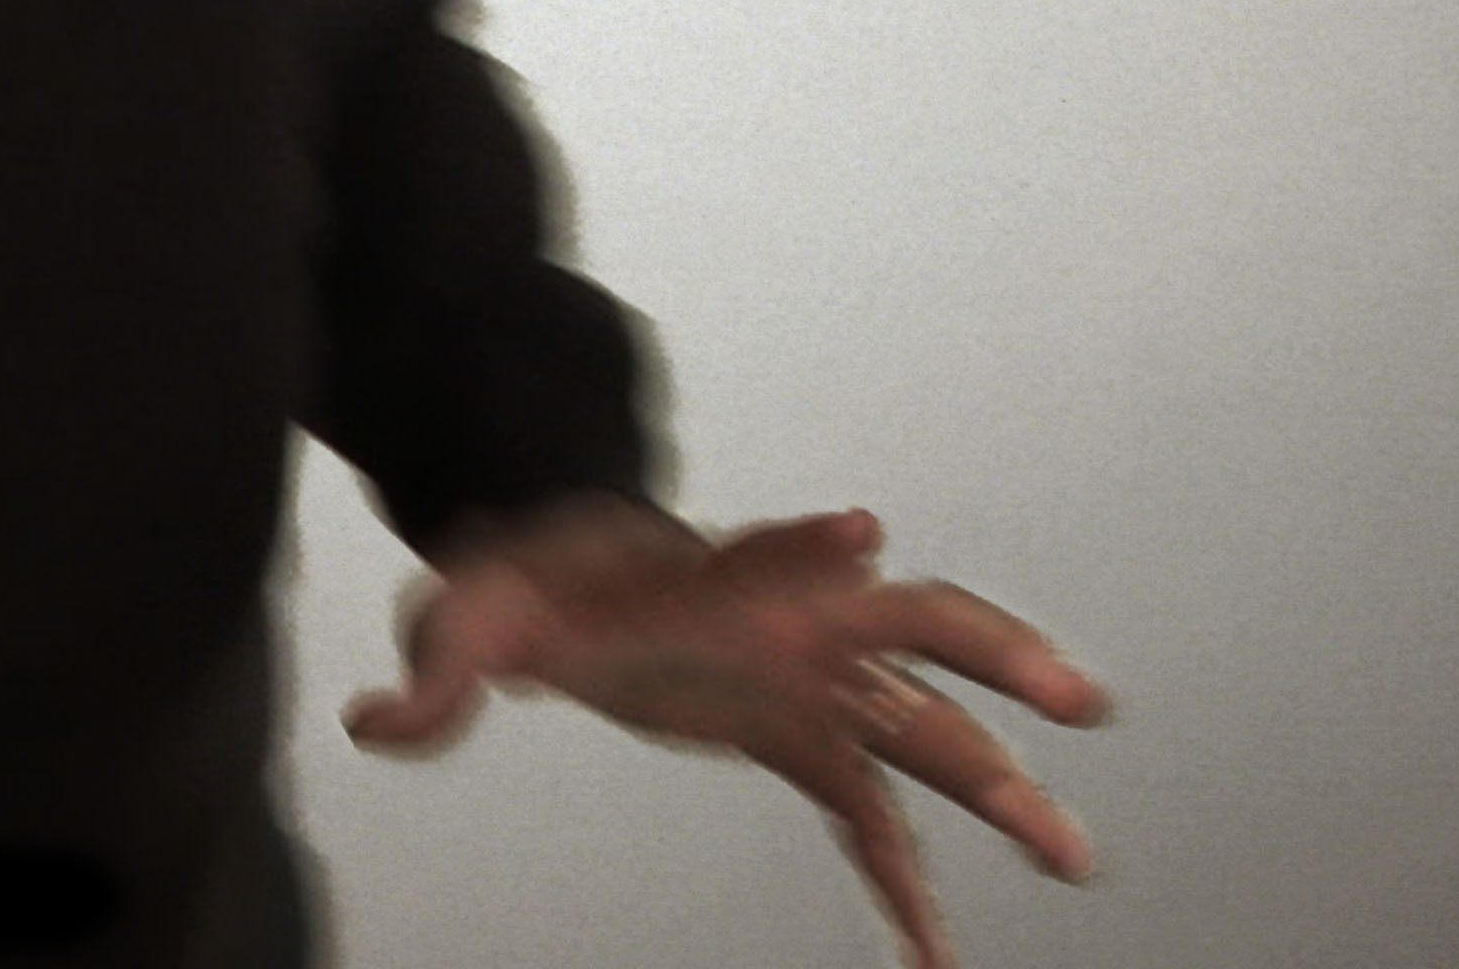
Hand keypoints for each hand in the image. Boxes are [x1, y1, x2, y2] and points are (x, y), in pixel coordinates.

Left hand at [341, 498, 1106, 968]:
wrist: (552, 577)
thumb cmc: (520, 583)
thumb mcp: (460, 616)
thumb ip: (430, 672)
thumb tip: (378, 723)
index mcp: (711, 574)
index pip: (772, 550)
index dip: (810, 543)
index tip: (862, 532)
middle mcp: (790, 620)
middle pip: (918, 623)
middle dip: (999, 653)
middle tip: (1079, 698)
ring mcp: (813, 681)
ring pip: (928, 728)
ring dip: (1001, 785)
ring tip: (1074, 857)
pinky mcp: (802, 737)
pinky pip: (874, 816)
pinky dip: (907, 884)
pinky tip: (934, 956)